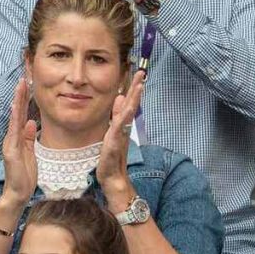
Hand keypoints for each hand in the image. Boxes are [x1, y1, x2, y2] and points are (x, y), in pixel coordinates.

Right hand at [0, 77, 37, 207]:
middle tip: (23, 77)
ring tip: (20, 85)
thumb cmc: (24, 175)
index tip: (26, 85)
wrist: (18, 192)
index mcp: (17, 138)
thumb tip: (31, 122)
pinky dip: (16, 119)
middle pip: (17, 112)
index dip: (24, 100)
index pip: (21, 115)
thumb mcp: (30, 152)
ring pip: (15, 118)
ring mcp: (10, 143)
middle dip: (20, 95)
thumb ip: (29, 137)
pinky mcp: (11, 151)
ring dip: (18, 101)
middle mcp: (11, 138)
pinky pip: (14, 132)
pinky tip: (17, 108)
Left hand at [96, 71, 144, 210]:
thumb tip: (120, 99)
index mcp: (122, 126)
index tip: (139, 74)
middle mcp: (123, 130)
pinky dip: (122, 118)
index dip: (134, 89)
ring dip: (134, 100)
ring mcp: (120, 137)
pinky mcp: (114, 145)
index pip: (130, 104)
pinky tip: (124, 108)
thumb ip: (116, 117)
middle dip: (137, 89)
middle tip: (143, 72)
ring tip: (139, 85)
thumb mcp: (112, 134)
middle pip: (132, 106)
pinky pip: (118, 129)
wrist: (113, 180)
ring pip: (128, 115)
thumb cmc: (111, 159)